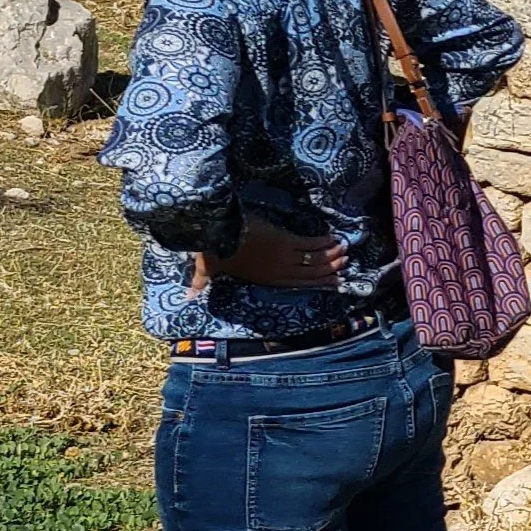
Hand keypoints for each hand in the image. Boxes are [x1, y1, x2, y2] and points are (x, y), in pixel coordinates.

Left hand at [189, 220, 348, 292]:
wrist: (217, 232)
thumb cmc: (212, 250)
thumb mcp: (207, 269)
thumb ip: (200, 283)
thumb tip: (187, 298)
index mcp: (262, 278)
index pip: (294, 283)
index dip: (314, 283)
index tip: (331, 282)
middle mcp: (276, 270)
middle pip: (308, 273)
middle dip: (327, 270)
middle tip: (343, 266)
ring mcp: (281, 256)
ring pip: (311, 259)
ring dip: (329, 255)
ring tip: (343, 252)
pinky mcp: (283, 241)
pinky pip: (308, 244)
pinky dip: (322, 242)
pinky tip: (332, 239)